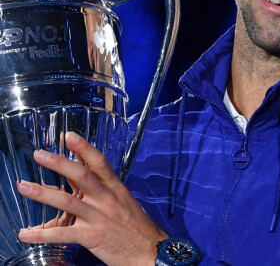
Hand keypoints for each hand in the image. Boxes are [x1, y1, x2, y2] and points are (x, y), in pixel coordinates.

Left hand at [17, 131, 167, 265]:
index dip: (83, 147)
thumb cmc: (136, 225)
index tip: (68, 136)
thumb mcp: (122, 201)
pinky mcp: (92, 236)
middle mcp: (106, 199)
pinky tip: (26, 233)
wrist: (149, 248)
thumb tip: (79, 184)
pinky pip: (63, 234)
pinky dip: (42, 234)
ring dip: (43, 193)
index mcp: (115, 187)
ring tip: (24, 186)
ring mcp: (98, 217)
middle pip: (81, 175)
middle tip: (40, 154)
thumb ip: (101, 192)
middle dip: (59, 163)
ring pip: (68, 202)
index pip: (98, 162)